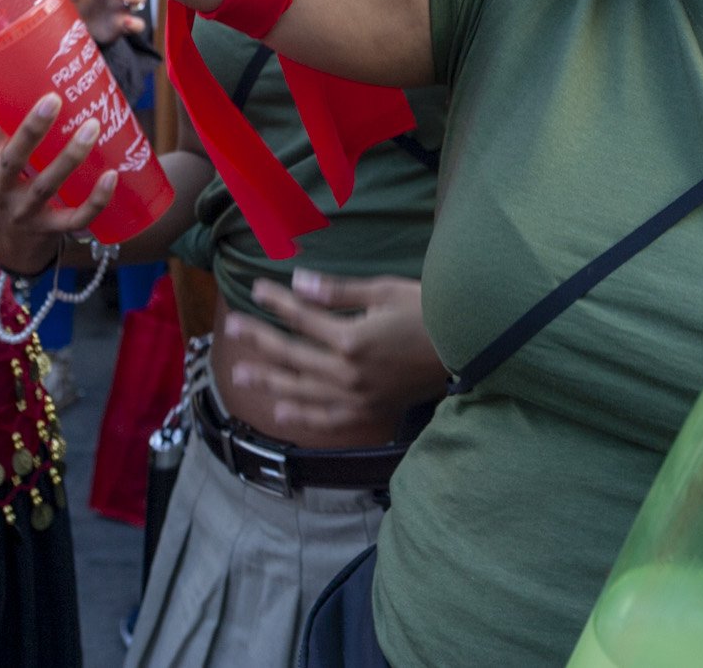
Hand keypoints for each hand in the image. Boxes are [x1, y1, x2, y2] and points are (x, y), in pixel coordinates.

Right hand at [0, 91, 115, 276]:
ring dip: (70, 157)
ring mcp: (23, 214)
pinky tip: (112, 176)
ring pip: (46, 186)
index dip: (8, 111)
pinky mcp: (48, 231)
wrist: (6, 250)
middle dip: (32, 129)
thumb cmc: (0, 193)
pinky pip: (75, 217)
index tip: (34, 85)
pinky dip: (96, 200)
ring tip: (92, 126)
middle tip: (55, 99)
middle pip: (13, 159)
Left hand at [222, 272, 447, 436]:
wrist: (470, 348)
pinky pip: (329, 419)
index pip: (302, 318)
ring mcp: (358, 397)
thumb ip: (340, 292)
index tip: (255, 290)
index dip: (276, 302)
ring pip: (302, 391)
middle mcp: (349, 373)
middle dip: (260, 341)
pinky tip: (281, 412)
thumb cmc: (432, 311)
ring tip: (240, 376)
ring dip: (269, 382)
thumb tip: (299, 283)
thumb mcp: (386, 292)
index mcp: (352, 339)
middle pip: (293, 356)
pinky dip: (303, 416)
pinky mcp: (371, 412)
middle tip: (232, 330)